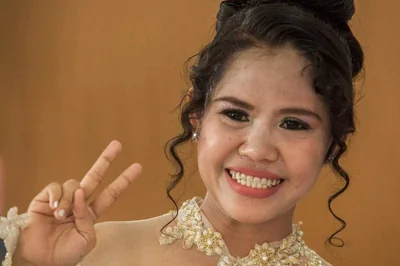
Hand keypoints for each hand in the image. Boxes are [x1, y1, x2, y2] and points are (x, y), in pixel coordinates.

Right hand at [17, 141, 141, 265]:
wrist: (39, 259)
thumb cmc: (64, 254)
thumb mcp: (86, 240)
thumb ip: (88, 219)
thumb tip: (81, 195)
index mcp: (91, 214)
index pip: (110, 194)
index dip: (123, 181)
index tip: (137, 167)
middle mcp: (78, 203)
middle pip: (95, 176)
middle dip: (106, 160)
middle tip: (118, 145)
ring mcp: (63, 199)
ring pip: (74, 184)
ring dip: (69, 200)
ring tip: (60, 216)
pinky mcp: (45, 198)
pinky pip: (55, 186)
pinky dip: (56, 196)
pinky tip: (53, 209)